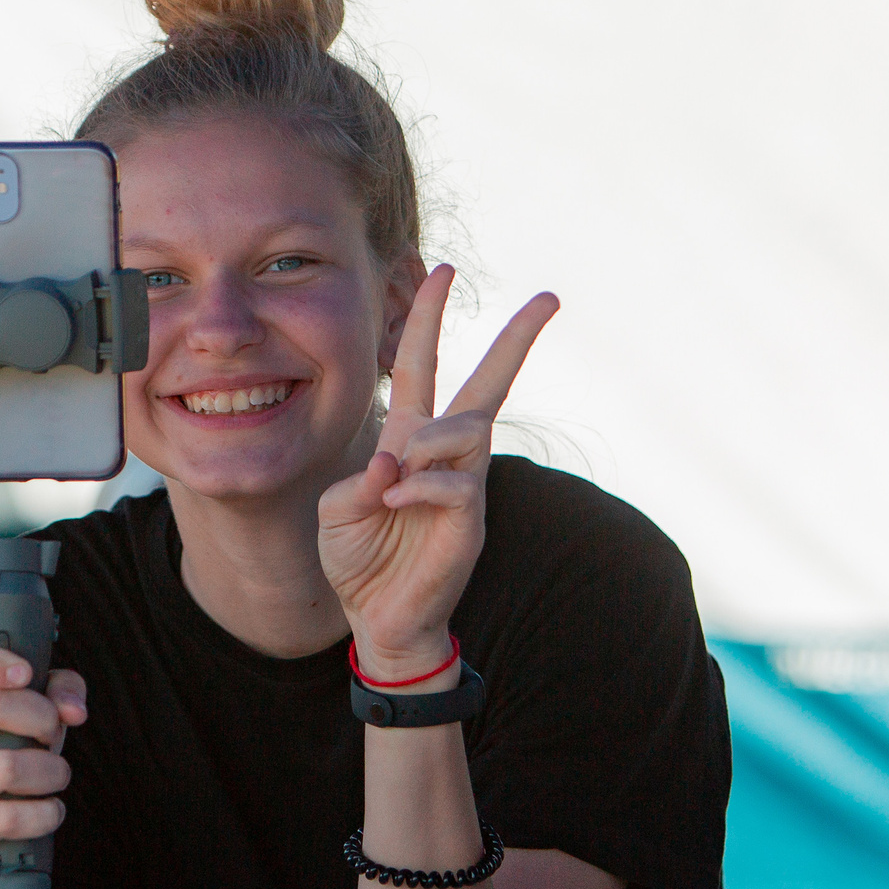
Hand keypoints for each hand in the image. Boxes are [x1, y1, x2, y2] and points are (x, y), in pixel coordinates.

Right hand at [0, 641, 88, 883]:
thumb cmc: (1, 755)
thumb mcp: (30, 712)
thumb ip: (58, 691)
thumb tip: (73, 710)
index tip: (26, 673)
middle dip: (43, 719)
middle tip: (52, 735)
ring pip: (5, 767)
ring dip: (51, 773)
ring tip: (56, 776)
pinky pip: (5, 818)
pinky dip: (43, 815)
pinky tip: (48, 811)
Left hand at [318, 267, 558, 672]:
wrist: (379, 619)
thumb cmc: (358, 560)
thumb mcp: (337, 510)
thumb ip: (359, 480)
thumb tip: (397, 463)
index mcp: (409, 440)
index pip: (420, 367)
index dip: (428, 318)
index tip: (441, 269)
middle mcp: (446, 455)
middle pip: (487, 385)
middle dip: (517, 339)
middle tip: (550, 297)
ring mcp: (465, 486)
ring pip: (467, 428)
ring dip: (427, 443)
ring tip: (395, 480)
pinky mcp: (472, 520)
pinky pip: (455, 482)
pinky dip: (419, 486)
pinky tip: (395, 502)